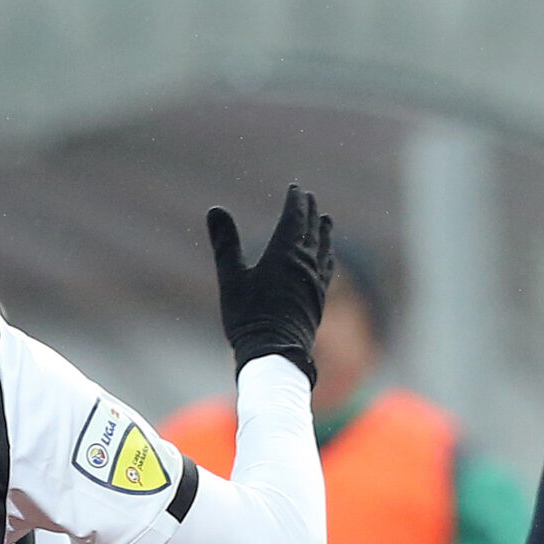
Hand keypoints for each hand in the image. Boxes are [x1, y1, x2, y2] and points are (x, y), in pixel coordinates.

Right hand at [205, 183, 333, 382]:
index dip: (296, 202)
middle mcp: (305, 265)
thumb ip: (225, 243)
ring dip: (324, 232)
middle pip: (311, 230)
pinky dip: (328, 255)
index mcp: (284, 255)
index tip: (296, 189)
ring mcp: (315, 283)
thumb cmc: (248, 318)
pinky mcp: (318, 299)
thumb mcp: (231, 279)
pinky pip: (327, 269)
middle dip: (310, 212)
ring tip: (325, 220)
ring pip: (324, 249)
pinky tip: (327, 258)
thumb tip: (216, 210)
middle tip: (309, 198)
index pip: (294, 219)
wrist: (275, 354)